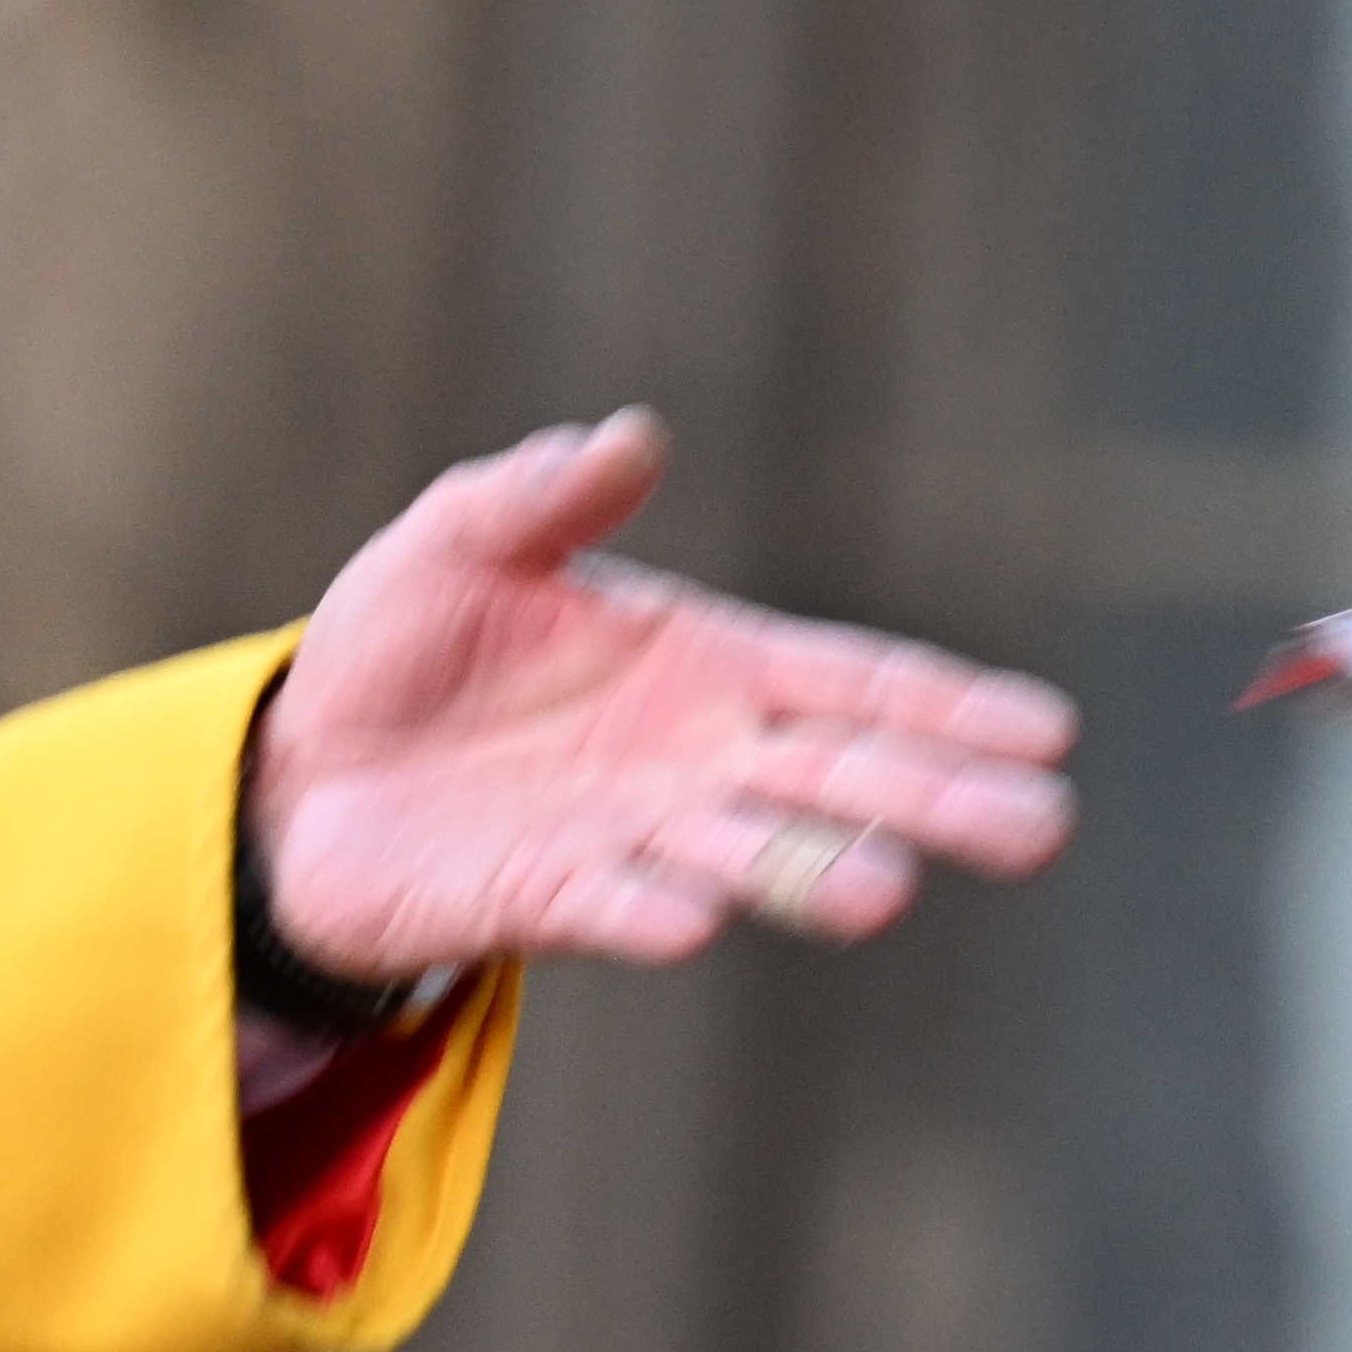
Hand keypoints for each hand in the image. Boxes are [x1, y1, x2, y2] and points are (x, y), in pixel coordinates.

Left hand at [254, 410, 1073, 975]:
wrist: (302, 765)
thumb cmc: (404, 645)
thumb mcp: (460, 539)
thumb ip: (542, 493)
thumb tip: (630, 435)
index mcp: (704, 665)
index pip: (848, 682)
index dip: (944, 706)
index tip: (1049, 731)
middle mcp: (692, 761)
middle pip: (834, 778)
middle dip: (934, 799)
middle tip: (1041, 824)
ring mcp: (628, 836)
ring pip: (745, 856)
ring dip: (812, 872)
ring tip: (887, 890)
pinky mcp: (540, 896)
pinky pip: (605, 904)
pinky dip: (648, 911)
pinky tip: (694, 917)